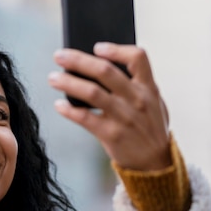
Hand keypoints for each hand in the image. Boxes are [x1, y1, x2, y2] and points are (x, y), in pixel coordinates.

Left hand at [48, 42, 170, 171]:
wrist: (157, 163)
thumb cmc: (150, 128)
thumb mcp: (154, 103)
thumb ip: (135, 86)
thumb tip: (102, 67)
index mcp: (148, 88)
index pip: (137, 58)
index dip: (116, 49)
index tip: (97, 46)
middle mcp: (137, 99)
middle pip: (105, 71)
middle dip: (79, 60)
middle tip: (59, 55)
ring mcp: (124, 117)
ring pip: (92, 92)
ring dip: (69, 83)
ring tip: (53, 78)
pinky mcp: (112, 134)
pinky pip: (86, 118)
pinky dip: (70, 110)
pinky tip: (59, 106)